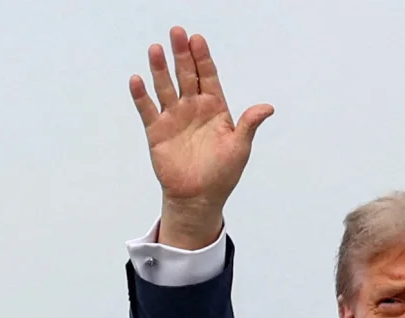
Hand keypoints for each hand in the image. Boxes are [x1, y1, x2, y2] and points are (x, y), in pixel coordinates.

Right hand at [130, 26, 273, 248]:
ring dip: (160, 69)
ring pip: (165, 87)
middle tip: (176, 32)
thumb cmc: (222, 173)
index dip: (202, 57)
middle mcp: (193, 108)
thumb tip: (267, 108)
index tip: (197, 39)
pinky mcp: (157, 132)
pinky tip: (137, 79)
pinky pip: (148, 110)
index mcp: (214, 107)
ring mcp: (174, 118)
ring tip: (155, 49)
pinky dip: (141, 95)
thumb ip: (249, 124)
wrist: (198, 197)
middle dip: (181, 54)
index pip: (207, 76)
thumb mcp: (240, 147)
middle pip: (186, 75)